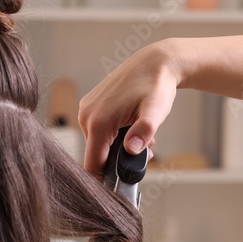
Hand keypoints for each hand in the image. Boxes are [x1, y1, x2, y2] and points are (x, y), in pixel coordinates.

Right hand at [78, 40, 180, 173]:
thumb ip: (144, 131)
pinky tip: (130, 125)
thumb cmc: (156, 85)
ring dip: (118, 147)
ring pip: (98, 143)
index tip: (126, 179)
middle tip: (145, 150)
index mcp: (98, 122)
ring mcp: (86, 110)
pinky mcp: (90, 106)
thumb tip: (132, 150)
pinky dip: (114, 135)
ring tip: (141, 135)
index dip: (107, 178)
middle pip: (96, 155)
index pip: (93, 165)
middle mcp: (86, 116)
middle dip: (119, 159)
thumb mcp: (156, 110)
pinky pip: (98, 130)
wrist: (155, 62)